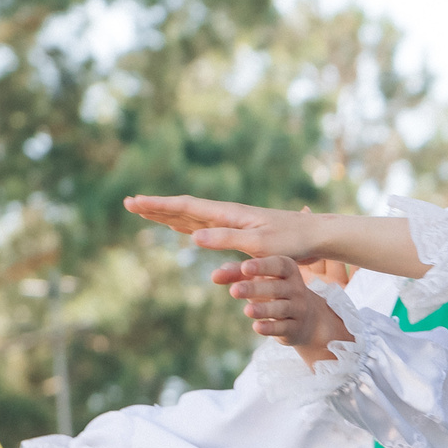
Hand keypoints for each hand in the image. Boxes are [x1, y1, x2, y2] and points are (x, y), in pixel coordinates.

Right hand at [124, 194, 323, 257]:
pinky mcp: (241, 231)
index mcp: (229, 214)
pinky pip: (207, 226)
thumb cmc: (292, 242)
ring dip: (169, 214)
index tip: (135, 202)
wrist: (317, 236)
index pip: (187, 207)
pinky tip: (184, 229)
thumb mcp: (259, 244)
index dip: (159, 206)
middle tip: (129, 204)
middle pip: (184, 208)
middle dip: (157, 207)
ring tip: (147, 211)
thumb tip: (192, 236)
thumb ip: (226, 239)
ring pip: (194, 216)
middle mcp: (228, 214)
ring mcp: (234, 221)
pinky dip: (189, 224)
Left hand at [212, 255, 352, 360]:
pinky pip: (283, 327)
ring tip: (247, 310)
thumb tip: (214, 275)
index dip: (262, 266)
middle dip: (255, 289)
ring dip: (263, 309)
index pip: (278, 265)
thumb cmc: (276, 292)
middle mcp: (296, 289)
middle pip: (277, 288)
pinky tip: (257, 327)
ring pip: (281, 308)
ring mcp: (298, 309)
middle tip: (234, 290)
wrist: (307, 318)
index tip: (245, 267)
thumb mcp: (260, 279)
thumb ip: (237, 274)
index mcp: (289, 271)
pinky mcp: (294, 328)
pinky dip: (270, 328)